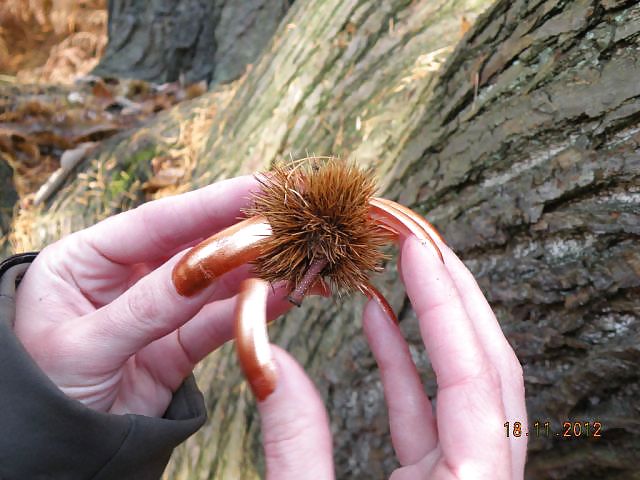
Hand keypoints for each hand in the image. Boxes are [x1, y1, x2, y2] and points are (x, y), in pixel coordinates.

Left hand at [14, 176, 295, 416]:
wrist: (51, 455)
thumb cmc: (42, 392)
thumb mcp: (85, 345)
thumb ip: (148, 306)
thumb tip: (208, 266)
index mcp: (86, 260)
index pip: (156, 222)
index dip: (210, 204)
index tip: (258, 188)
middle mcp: (124, 279)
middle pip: (193, 247)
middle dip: (242, 234)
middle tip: (290, 219)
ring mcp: (154, 312)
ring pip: (213, 286)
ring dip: (254, 273)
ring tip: (296, 260)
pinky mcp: (175, 348)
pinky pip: (217, 325)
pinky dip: (249, 313)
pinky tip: (280, 295)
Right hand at [252, 237, 526, 478]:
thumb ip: (294, 439)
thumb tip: (270, 359)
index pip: (471, 377)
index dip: (443, 303)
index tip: (416, 247)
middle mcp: (482, 477)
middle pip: (489, 369)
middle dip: (455, 297)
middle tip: (422, 242)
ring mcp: (464, 476)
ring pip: (464, 386)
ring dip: (431, 325)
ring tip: (403, 271)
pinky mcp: (440, 479)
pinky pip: (430, 411)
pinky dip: (405, 366)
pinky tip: (378, 322)